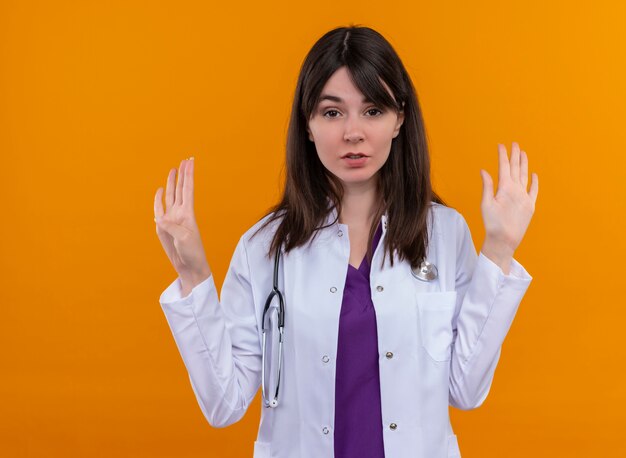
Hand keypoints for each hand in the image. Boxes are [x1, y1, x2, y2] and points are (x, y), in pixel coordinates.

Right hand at [154, 157, 210, 284]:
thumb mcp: (183, 238)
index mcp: (188, 213)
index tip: (190, 161)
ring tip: (173, 170)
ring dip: (172, 183)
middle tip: (184, 160)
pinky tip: (161, 190)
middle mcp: (180, 213)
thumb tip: (159, 218)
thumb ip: (171, 226)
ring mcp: (172, 219)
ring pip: (171, 196)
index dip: (189, 175)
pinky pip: (159, 209)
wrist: (189, 265)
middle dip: (182, 175)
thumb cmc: (191, 252)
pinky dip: (159, 199)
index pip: (188, 189)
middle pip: (181, 189)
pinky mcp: (163, 227)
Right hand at [479, 142, 538, 257]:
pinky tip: (534, 174)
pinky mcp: (530, 206)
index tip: (501, 145)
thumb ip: (487, 186)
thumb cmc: (493, 224)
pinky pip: (534, 190)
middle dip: (515, 155)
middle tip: (515, 144)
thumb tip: (484, 171)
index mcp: (505, 188)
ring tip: (523, 153)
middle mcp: (517, 190)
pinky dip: (534, 181)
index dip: (502, 155)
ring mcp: (526, 198)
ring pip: (525, 176)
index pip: (504, 167)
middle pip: (516, 168)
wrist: (505, 240)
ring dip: (524, 164)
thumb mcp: (486, 204)